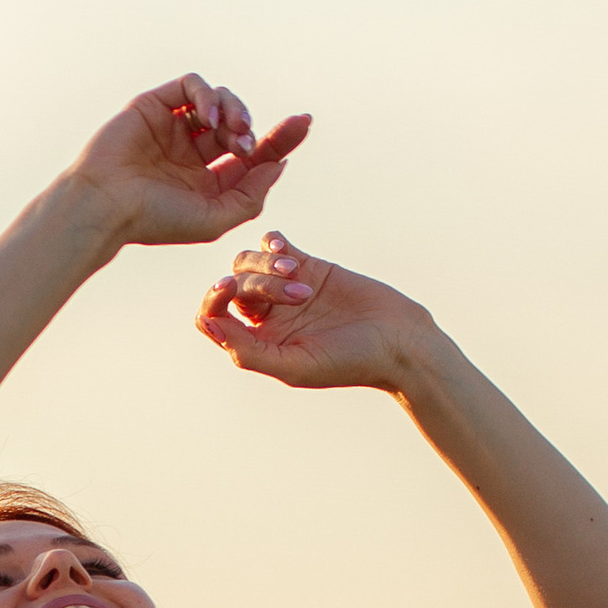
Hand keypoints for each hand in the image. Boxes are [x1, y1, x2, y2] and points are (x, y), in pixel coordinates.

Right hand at [69, 75, 309, 250]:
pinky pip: (194, 85)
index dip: (280, 138)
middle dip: (254, 129)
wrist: (106, 204)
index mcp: (209, 181)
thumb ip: (251, 194)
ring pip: (220, 101)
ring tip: (230, 131)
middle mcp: (194, 152)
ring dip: (234, 111)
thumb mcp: (216, 218)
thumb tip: (279, 164)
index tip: (303, 123)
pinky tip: (207, 119)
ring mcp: (176, 126)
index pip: (254, 153)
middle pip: (240, 125)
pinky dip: (208, 95)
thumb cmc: (155, 219)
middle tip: (248, 141)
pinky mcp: (157, 104)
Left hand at [196, 230, 437, 392]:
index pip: (213, 316)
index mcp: (258, 343)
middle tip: (301, 295)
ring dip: (269, 264)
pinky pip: (272, 242)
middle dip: (259, 284)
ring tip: (302, 277)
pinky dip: (274, 242)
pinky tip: (289, 252)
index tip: (229, 287)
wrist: (398, 340)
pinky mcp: (307, 264)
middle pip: (234, 284)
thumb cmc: (349, 361)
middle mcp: (266, 316)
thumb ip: (248, 351)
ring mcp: (284, 288)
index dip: (213, 299)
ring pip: (249, 262)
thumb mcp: (295, 366)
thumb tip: (208, 325)